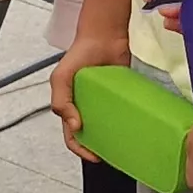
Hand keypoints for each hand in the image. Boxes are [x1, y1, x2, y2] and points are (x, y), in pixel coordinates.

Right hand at [51, 33, 130, 158]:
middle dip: (98, 147)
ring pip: (106, 127)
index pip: (72, 136)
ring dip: (112, 137)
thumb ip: (60, 101)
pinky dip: (125, 122)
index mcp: (69, 106)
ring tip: (123, 144)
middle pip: (90, 135)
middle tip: (111, 153)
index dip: (80, 149)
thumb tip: (74, 126)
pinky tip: (133, 127)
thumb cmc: (79, 53)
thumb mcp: (61, 77)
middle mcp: (86, 107)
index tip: (94, 156)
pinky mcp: (119, 96)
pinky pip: (121, 113)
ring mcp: (103, 103)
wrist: (105, 36)